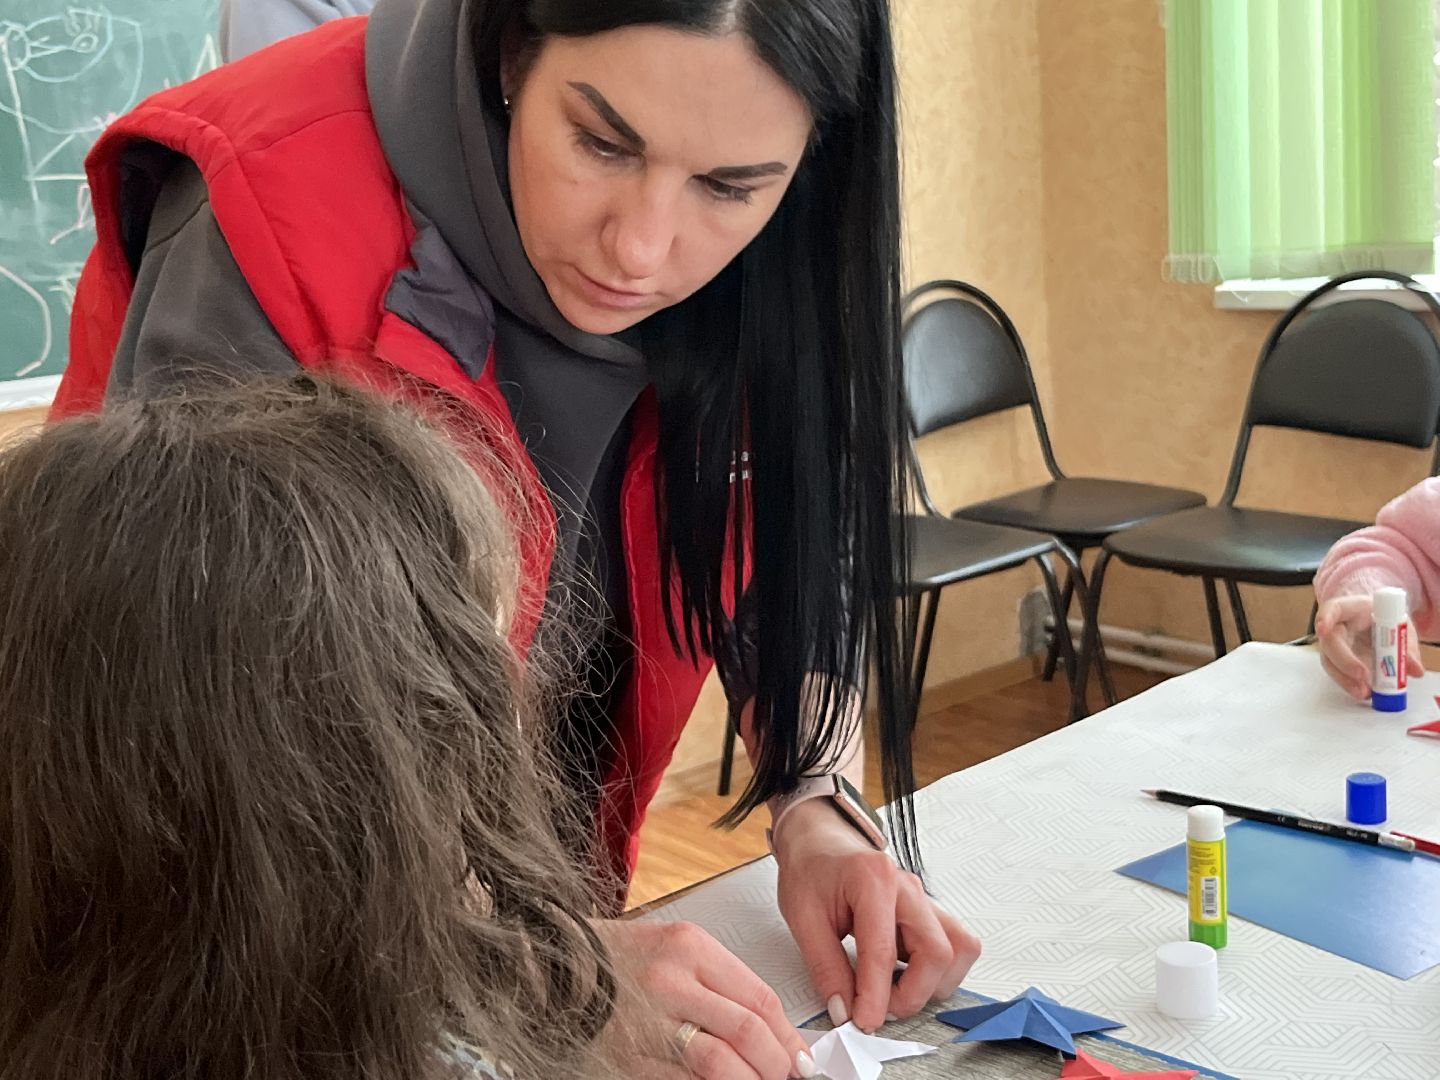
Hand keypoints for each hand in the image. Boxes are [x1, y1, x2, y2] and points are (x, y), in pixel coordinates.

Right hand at [595, 919, 816, 1078]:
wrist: (560, 964)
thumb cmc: (622, 957)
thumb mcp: (679, 949)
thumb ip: (723, 983)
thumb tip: (771, 1029)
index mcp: (689, 947)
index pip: (759, 998)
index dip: (789, 1035)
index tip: (800, 1056)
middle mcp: (669, 981)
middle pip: (746, 1030)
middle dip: (777, 1063)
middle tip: (787, 1076)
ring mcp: (646, 1021)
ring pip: (719, 1062)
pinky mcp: (628, 1056)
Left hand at [773, 799, 980, 1033]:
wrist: (820, 845)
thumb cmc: (811, 872)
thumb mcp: (803, 918)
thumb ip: (825, 967)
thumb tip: (845, 1009)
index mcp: (873, 879)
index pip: (883, 951)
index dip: (875, 996)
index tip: (863, 1022)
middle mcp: (908, 887)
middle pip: (937, 952)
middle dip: (911, 994)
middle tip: (876, 1009)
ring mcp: (924, 899)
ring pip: (958, 950)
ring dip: (932, 983)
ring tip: (893, 992)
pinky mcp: (930, 912)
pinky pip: (956, 946)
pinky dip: (939, 971)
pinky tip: (906, 975)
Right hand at [1316, 594, 1423, 699]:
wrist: (1380, 626)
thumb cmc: (1387, 622)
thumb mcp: (1401, 628)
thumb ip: (1407, 647)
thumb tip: (1414, 669)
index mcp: (1353, 609)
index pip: (1334, 608)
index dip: (1326, 617)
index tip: (1323, 629)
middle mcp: (1337, 627)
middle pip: (1330, 641)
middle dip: (1344, 660)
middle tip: (1362, 674)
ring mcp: (1334, 645)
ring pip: (1330, 661)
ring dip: (1345, 678)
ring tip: (1363, 692)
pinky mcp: (1336, 662)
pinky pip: (1337, 673)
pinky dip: (1349, 684)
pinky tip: (1363, 693)